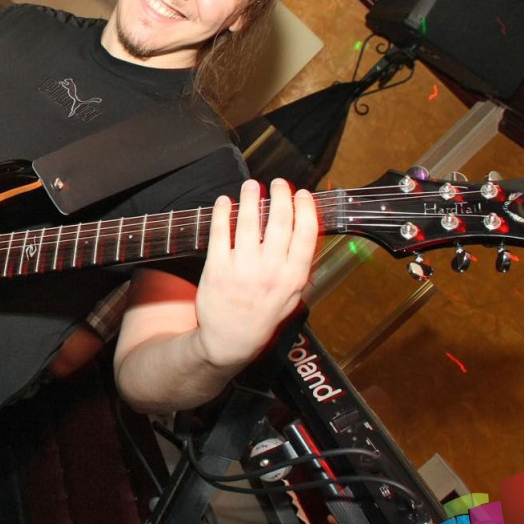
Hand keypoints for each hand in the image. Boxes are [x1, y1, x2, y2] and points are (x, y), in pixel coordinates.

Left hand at [193, 179, 317, 367]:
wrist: (229, 340)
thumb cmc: (263, 317)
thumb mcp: (292, 298)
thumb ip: (299, 269)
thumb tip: (305, 236)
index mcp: (293, 277)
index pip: (306, 235)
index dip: (305, 209)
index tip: (302, 194)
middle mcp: (270, 270)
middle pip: (279, 222)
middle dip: (280, 196)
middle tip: (278, 183)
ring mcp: (243, 268)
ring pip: (248, 222)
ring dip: (251, 198)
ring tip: (251, 186)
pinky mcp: (217, 268)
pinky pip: (220, 233)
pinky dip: (223, 213)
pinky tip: (225, 202)